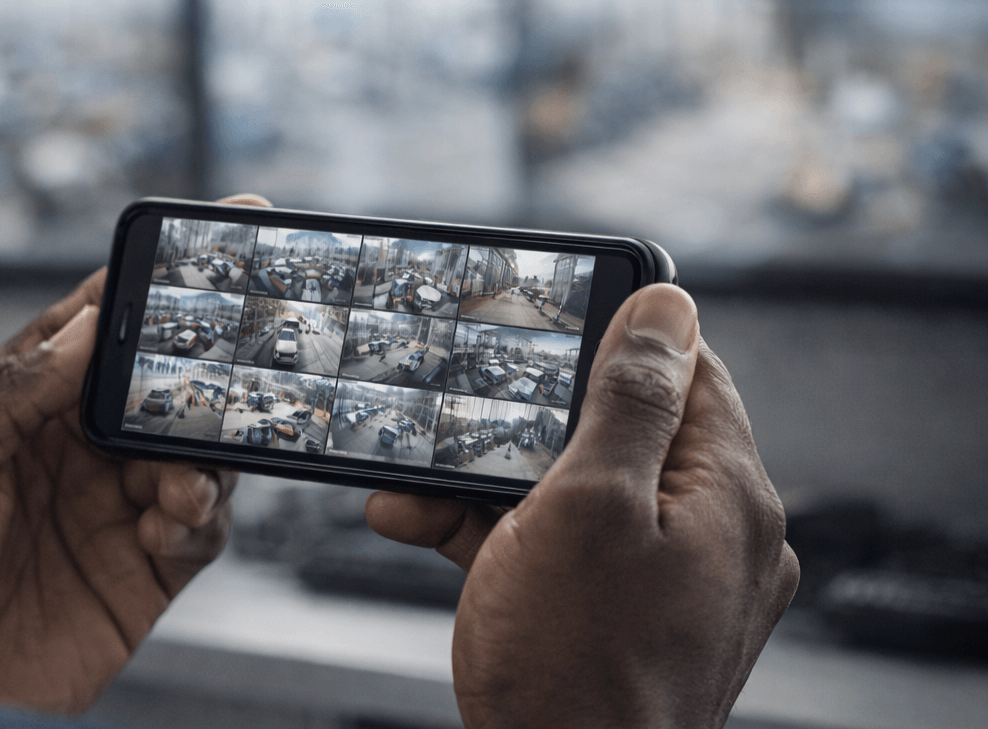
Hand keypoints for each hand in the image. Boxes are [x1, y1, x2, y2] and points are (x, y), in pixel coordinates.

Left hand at [0, 194, 268, 714]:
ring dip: (205, 449)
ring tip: (183, 470)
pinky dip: (202, 516)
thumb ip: (6, 393)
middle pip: (158, 385)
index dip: (146, 283)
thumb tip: (87, 322)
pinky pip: (199, 529)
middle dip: (202, 366)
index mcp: (14, 407)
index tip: (206, 244)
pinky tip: (173, 517)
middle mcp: (70, 450)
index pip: (92, 327)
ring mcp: (109, 510)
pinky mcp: (139, 574)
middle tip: (238, 354)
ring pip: (194, 452)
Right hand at [367, 285, 799, 728]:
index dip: (616, 337)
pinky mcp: (625, 620)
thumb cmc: (572, 669)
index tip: (547, 322)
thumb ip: (629, 400)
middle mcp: (713, 537)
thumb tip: (669, 307)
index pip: (689, 373)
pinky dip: (499, 539)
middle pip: (621, 434)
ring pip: (579, 495)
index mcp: (727, 497)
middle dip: (522, 424)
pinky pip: (565, 552)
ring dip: (491, 485)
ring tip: (412, 486)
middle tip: (458, 420)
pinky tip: (424, 528)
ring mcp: (670, 583)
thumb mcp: (586, 507)